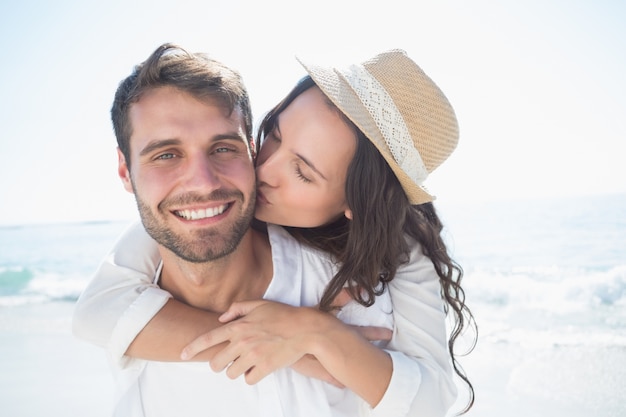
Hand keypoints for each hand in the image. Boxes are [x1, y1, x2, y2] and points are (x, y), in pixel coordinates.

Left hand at [183, 301, 324, 382]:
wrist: (306, 329)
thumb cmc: (283, 315)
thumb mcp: (260, 304)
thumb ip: (238, 308)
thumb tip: (222, 317)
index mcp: (239, 326)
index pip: (208, 339)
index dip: (192, 348)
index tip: (182, 354)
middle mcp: (243, 341)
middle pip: (217, 363)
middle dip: (219, 365)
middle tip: (229, 362)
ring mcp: (253, 355)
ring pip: (232, 374)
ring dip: (237, 370)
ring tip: (249, 362)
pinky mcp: (265, 367)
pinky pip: (249, 380)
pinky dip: (252, 376)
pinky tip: (260, 367)